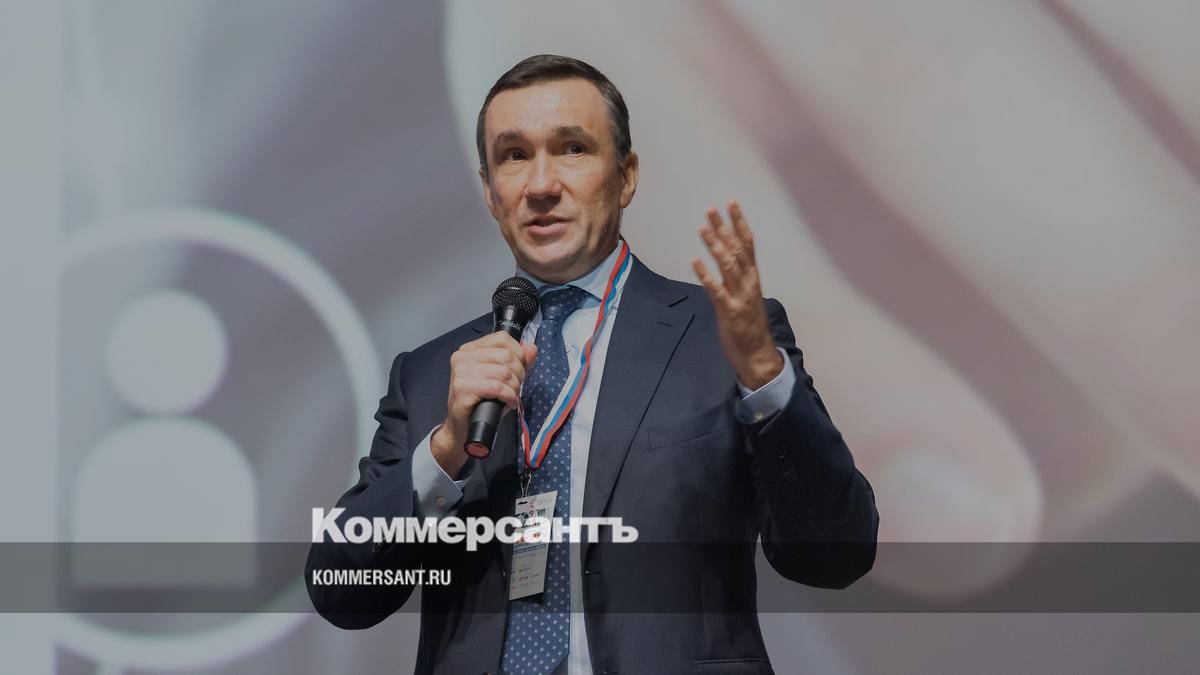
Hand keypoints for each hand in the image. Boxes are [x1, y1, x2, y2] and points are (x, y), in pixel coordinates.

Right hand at [431, 332, 536, 475]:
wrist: (462, 428)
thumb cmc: (481, 403)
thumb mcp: (501, 378)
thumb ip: (517, 362)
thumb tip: (531, 348)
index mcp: (469, 350)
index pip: (502, 339)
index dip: (518, 354)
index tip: (519, 370)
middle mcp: (462, 358)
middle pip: (506, 356)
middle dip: (519, 374)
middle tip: (516, 388)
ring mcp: (460, 373)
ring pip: (504, 372)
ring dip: (514, 388)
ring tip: (511, 397)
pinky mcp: (463, 390)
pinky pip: (497, 387)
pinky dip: (509, 396)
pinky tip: (509, 403)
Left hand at [691, 201, 784, 389]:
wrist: (757, 354)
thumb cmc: (749, 325)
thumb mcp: (746, 295)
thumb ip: (736, 277)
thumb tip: (723, 258)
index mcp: (753, 277)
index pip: (748, 244)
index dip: (740, 222)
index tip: (731, 203)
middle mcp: (749, 283)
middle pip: (737, 249)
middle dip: (724, 228)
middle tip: (712, 208)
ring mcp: (740, 297)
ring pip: (728, 266)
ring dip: (715, 245)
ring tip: (702, 228)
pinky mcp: (730, 312)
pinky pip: (717, 290)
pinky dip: (706, 275)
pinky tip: (695, 262)